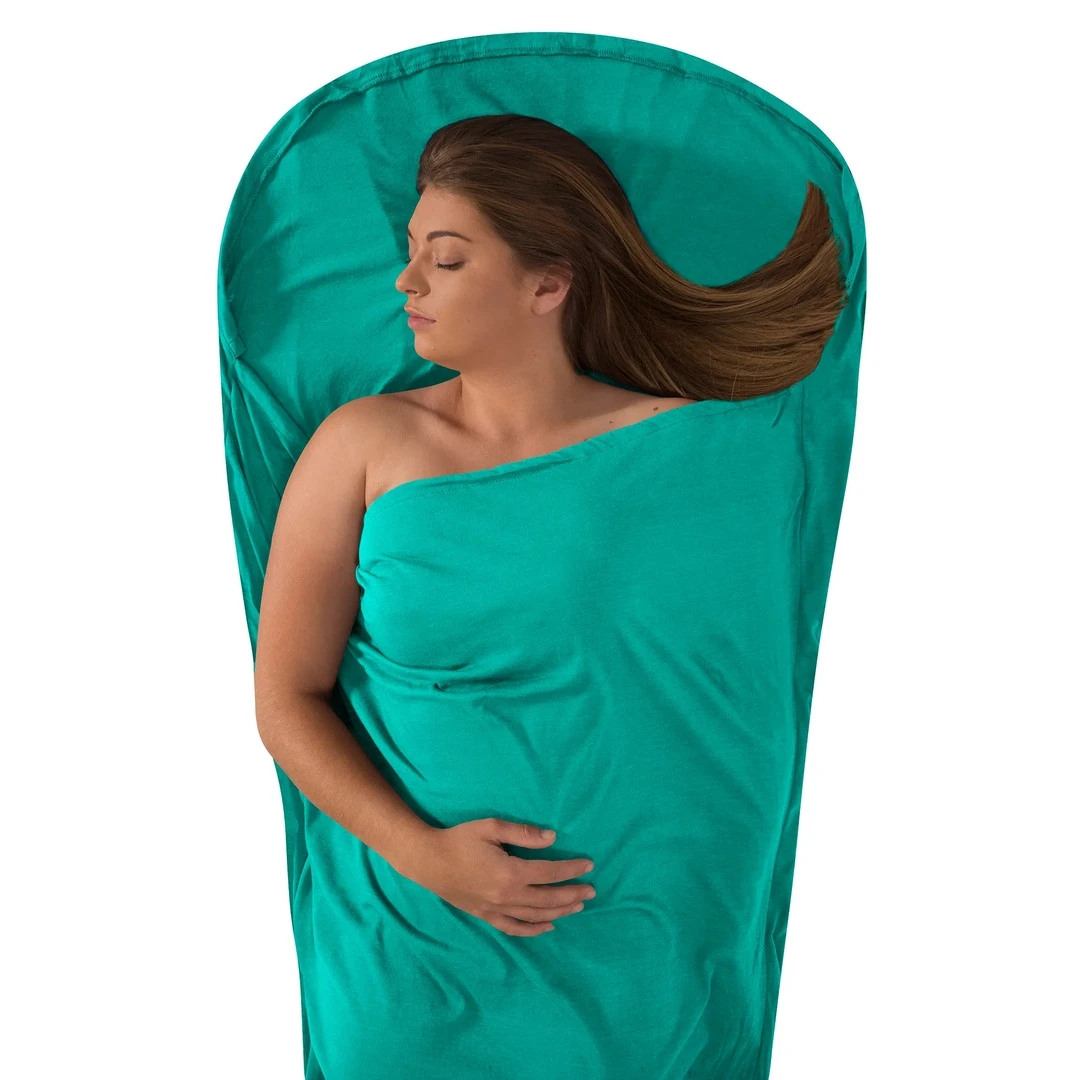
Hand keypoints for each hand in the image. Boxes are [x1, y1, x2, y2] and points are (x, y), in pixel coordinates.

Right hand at [399, 818, 595, 936]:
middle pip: (548, 898)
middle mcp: (506, 896)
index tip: (589, 865)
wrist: (427, 860)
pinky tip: (548, 926)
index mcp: (510, 872)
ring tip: (578, 906)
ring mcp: (496, 910)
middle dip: (573, 894)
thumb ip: (523, 833)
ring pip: (536, 915)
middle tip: (592, 890)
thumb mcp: (491, 827)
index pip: (549, 873)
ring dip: (560, 911)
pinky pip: (515, 928)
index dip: (572, 870)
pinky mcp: (486, 916)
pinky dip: (534, 929)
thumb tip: (552, 838)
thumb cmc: (460, 839)